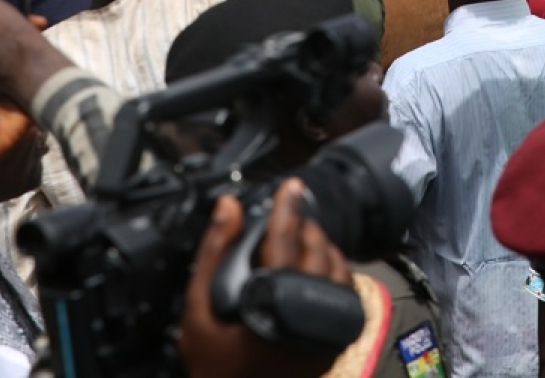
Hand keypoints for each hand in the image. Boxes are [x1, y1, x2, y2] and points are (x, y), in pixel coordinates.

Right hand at [178, 185, 354, 377]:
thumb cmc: (215, 369)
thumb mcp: (197, 314)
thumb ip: (213, 255)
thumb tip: (228, 206)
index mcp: (272, 304)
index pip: (285, 241)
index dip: (286, 208)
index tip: (290, 185)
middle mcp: (307, 315)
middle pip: (316, 248)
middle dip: (302, 225)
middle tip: (285, 217)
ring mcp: (326, 330)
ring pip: (337, 265)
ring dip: (319, 244)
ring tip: (298, 238)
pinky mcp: (335, 341)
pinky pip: (346, 290)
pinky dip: (334, 269)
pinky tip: (314, 266)